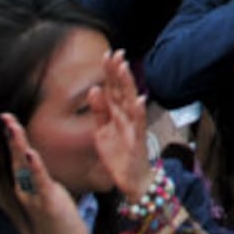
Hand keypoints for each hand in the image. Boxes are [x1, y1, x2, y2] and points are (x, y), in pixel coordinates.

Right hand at [1, 113, 90, 233]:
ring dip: (17, 144)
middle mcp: (23, 189)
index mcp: (23, 186)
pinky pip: (40, 180)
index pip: (10, 159)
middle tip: (3, 115)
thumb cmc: (56, 221)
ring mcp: (33, 194)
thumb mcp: (45, 196)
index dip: (3, 142)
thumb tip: (36, 163)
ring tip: (11, 125)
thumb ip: (38, 180)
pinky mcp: (47, 199)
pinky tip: (29, 152)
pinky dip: (34, 165)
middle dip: (8, 136)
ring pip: (22, 165)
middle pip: (12, 158)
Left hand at [88, 50, 152, 201]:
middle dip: (118, 72)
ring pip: (130, 102)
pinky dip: (138, 112)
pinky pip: (138, 125)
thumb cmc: (119, 155)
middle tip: (117, 53)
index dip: (110, 72)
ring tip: (125, 69)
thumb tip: (94, 90)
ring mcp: (133, 127)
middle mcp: (126, 117)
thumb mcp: (102, 131)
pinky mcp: (137, 140)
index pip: (112, 88)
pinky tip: (138, 100)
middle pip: (121, 90)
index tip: (107, 54)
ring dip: (128, 85)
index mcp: (116, 114)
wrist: (132, 180)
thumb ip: (99, 111)